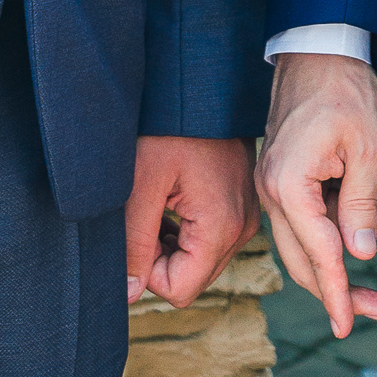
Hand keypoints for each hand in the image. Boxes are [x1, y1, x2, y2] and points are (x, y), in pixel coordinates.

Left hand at [126, 137, 260, 308]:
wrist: (198, 82)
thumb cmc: (166, 126)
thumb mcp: (140, 184)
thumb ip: (134, 244)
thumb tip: (130, 294)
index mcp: (221, 226)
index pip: (179, 289)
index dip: (146, 270)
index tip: (136, 229)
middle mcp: (243, 227)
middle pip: (191, 277)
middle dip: (159, 256)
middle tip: (145, 210)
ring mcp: (246, 215)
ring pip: (199, 259)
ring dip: (171, 242)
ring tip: (157, 199)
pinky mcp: (240, 204)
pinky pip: (210, 237)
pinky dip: (184, 228)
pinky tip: (170, 196)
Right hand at [257, 51, 376, 338]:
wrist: (318, 48)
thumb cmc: (346, 91)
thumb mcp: (368, 147)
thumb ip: (361, 203)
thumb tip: (360, 253)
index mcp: (287, 184)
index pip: (317, 252)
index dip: (337, 292)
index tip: (348, 324)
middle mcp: (270, 189)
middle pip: (300, 259)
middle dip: (335, 291)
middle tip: (375, 314)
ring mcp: (270, 183)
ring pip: (297, 246)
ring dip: (329, 272)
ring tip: (368, 297)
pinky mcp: (279, 177)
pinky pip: (297, 224)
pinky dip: (321, 245)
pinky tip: (349, 255)